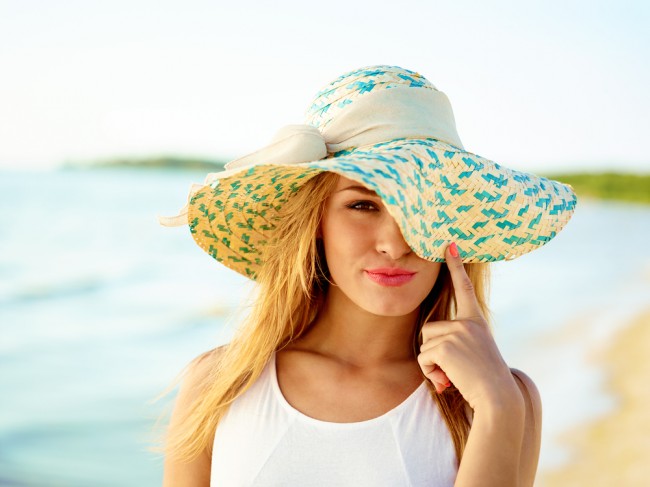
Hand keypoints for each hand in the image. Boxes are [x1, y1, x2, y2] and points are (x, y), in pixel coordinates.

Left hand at [417, 242, 515, 410]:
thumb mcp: (474, 353)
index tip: (449, 244)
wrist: (498, 396)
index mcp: (476, 320)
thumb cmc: (485, 380)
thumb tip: (430, 353)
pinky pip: (424, 358)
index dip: (456, 266)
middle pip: (429, 329)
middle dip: (434, 352)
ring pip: (425, 344)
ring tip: (453, 374)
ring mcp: (457, 332)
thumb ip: (456, 343)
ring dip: (432, 363)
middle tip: (454, 368)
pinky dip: (430, 372)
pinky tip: (448, 380)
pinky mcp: (445, 345)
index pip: (465, 288)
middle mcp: (467, 322)